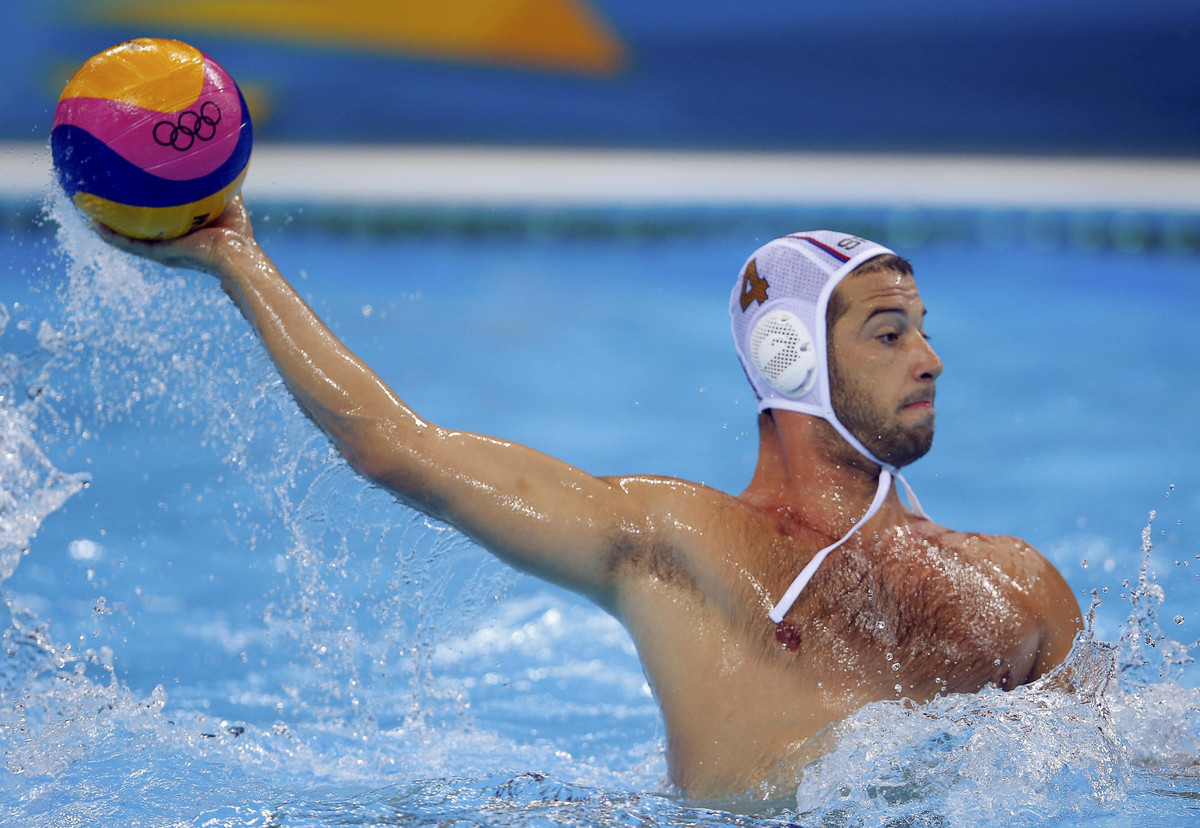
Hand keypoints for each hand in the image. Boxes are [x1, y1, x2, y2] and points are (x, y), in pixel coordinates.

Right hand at [96, 196, 256, 275]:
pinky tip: (94, 225)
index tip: (128, 187)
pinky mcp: (159, 254)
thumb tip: (219, 155)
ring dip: (106, 225)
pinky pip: (129, 245)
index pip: (156, 216)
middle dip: (117, 213)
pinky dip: (111, 237)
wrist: (237, 256)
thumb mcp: (227, 201)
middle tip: (99, 195)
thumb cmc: (237, 235)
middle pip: (135, 226)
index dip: (141, 202)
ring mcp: (161, 249)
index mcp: (179, 230)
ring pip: (125, 236)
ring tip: (86, 210)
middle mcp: (166, 240)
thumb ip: (220, 181)